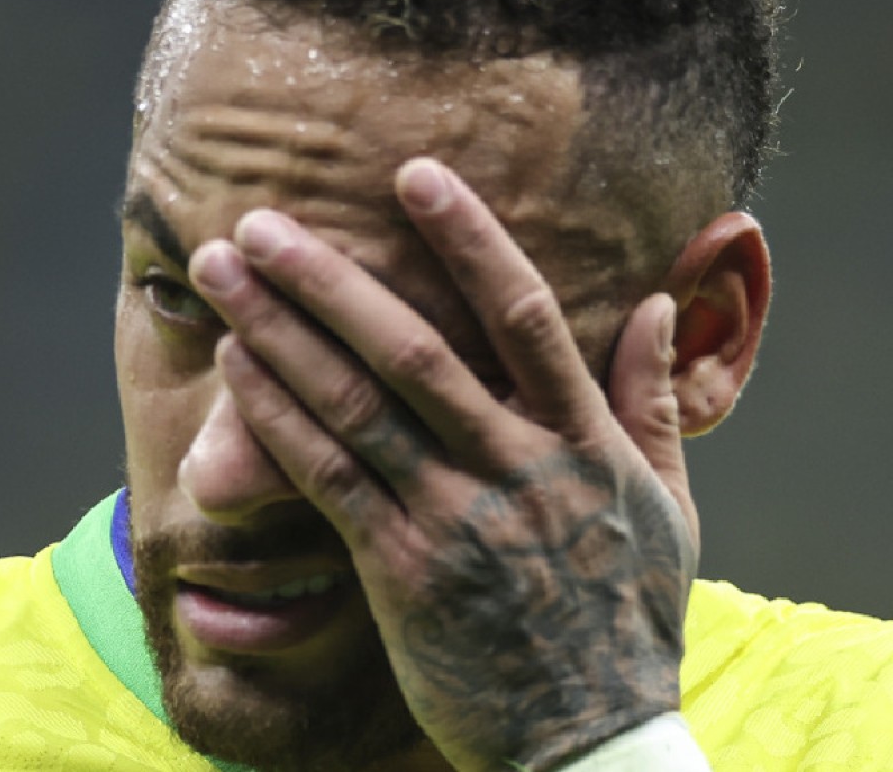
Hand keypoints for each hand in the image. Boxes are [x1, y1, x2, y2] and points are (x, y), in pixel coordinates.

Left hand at [188, 157, 694, 771]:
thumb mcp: (672, 507)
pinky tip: (235, 368)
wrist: (589, 744)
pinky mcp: (403, 573)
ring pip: (355, 408)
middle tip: (259, 220)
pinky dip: (279, 420)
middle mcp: (517, 468)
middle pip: (413, 352)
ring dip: (280, 334)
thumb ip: (654, 401)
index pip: (526, 317)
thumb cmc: (630, 620)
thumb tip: (660, 305)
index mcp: (584, 442)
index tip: (417, 177)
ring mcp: (455, 521)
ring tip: (220, 274)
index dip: (469, 240)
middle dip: (330, 279)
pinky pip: (330, 482)